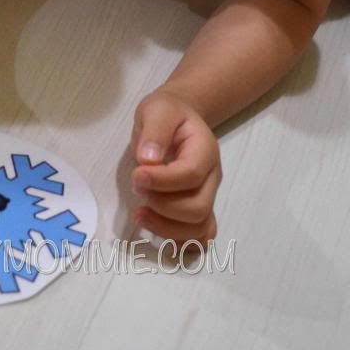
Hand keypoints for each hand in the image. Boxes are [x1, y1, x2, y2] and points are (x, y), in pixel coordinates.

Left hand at [129, 87, 221, 247]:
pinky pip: (198, 236)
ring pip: (199, 228)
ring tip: (139, 213)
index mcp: (205, 149)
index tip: (137, 175)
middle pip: (198, 207)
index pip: (190, 174)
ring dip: (166, 228)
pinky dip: (178, 240)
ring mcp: (208, 195)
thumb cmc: (167, 113)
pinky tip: (154, 227)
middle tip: (137, 188)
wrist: (178, 117)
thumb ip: (154, 131)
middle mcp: (212, 177)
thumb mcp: (157, 110)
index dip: (162, 181)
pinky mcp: (199, 209)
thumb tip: (148, 160)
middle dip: (162, 205)